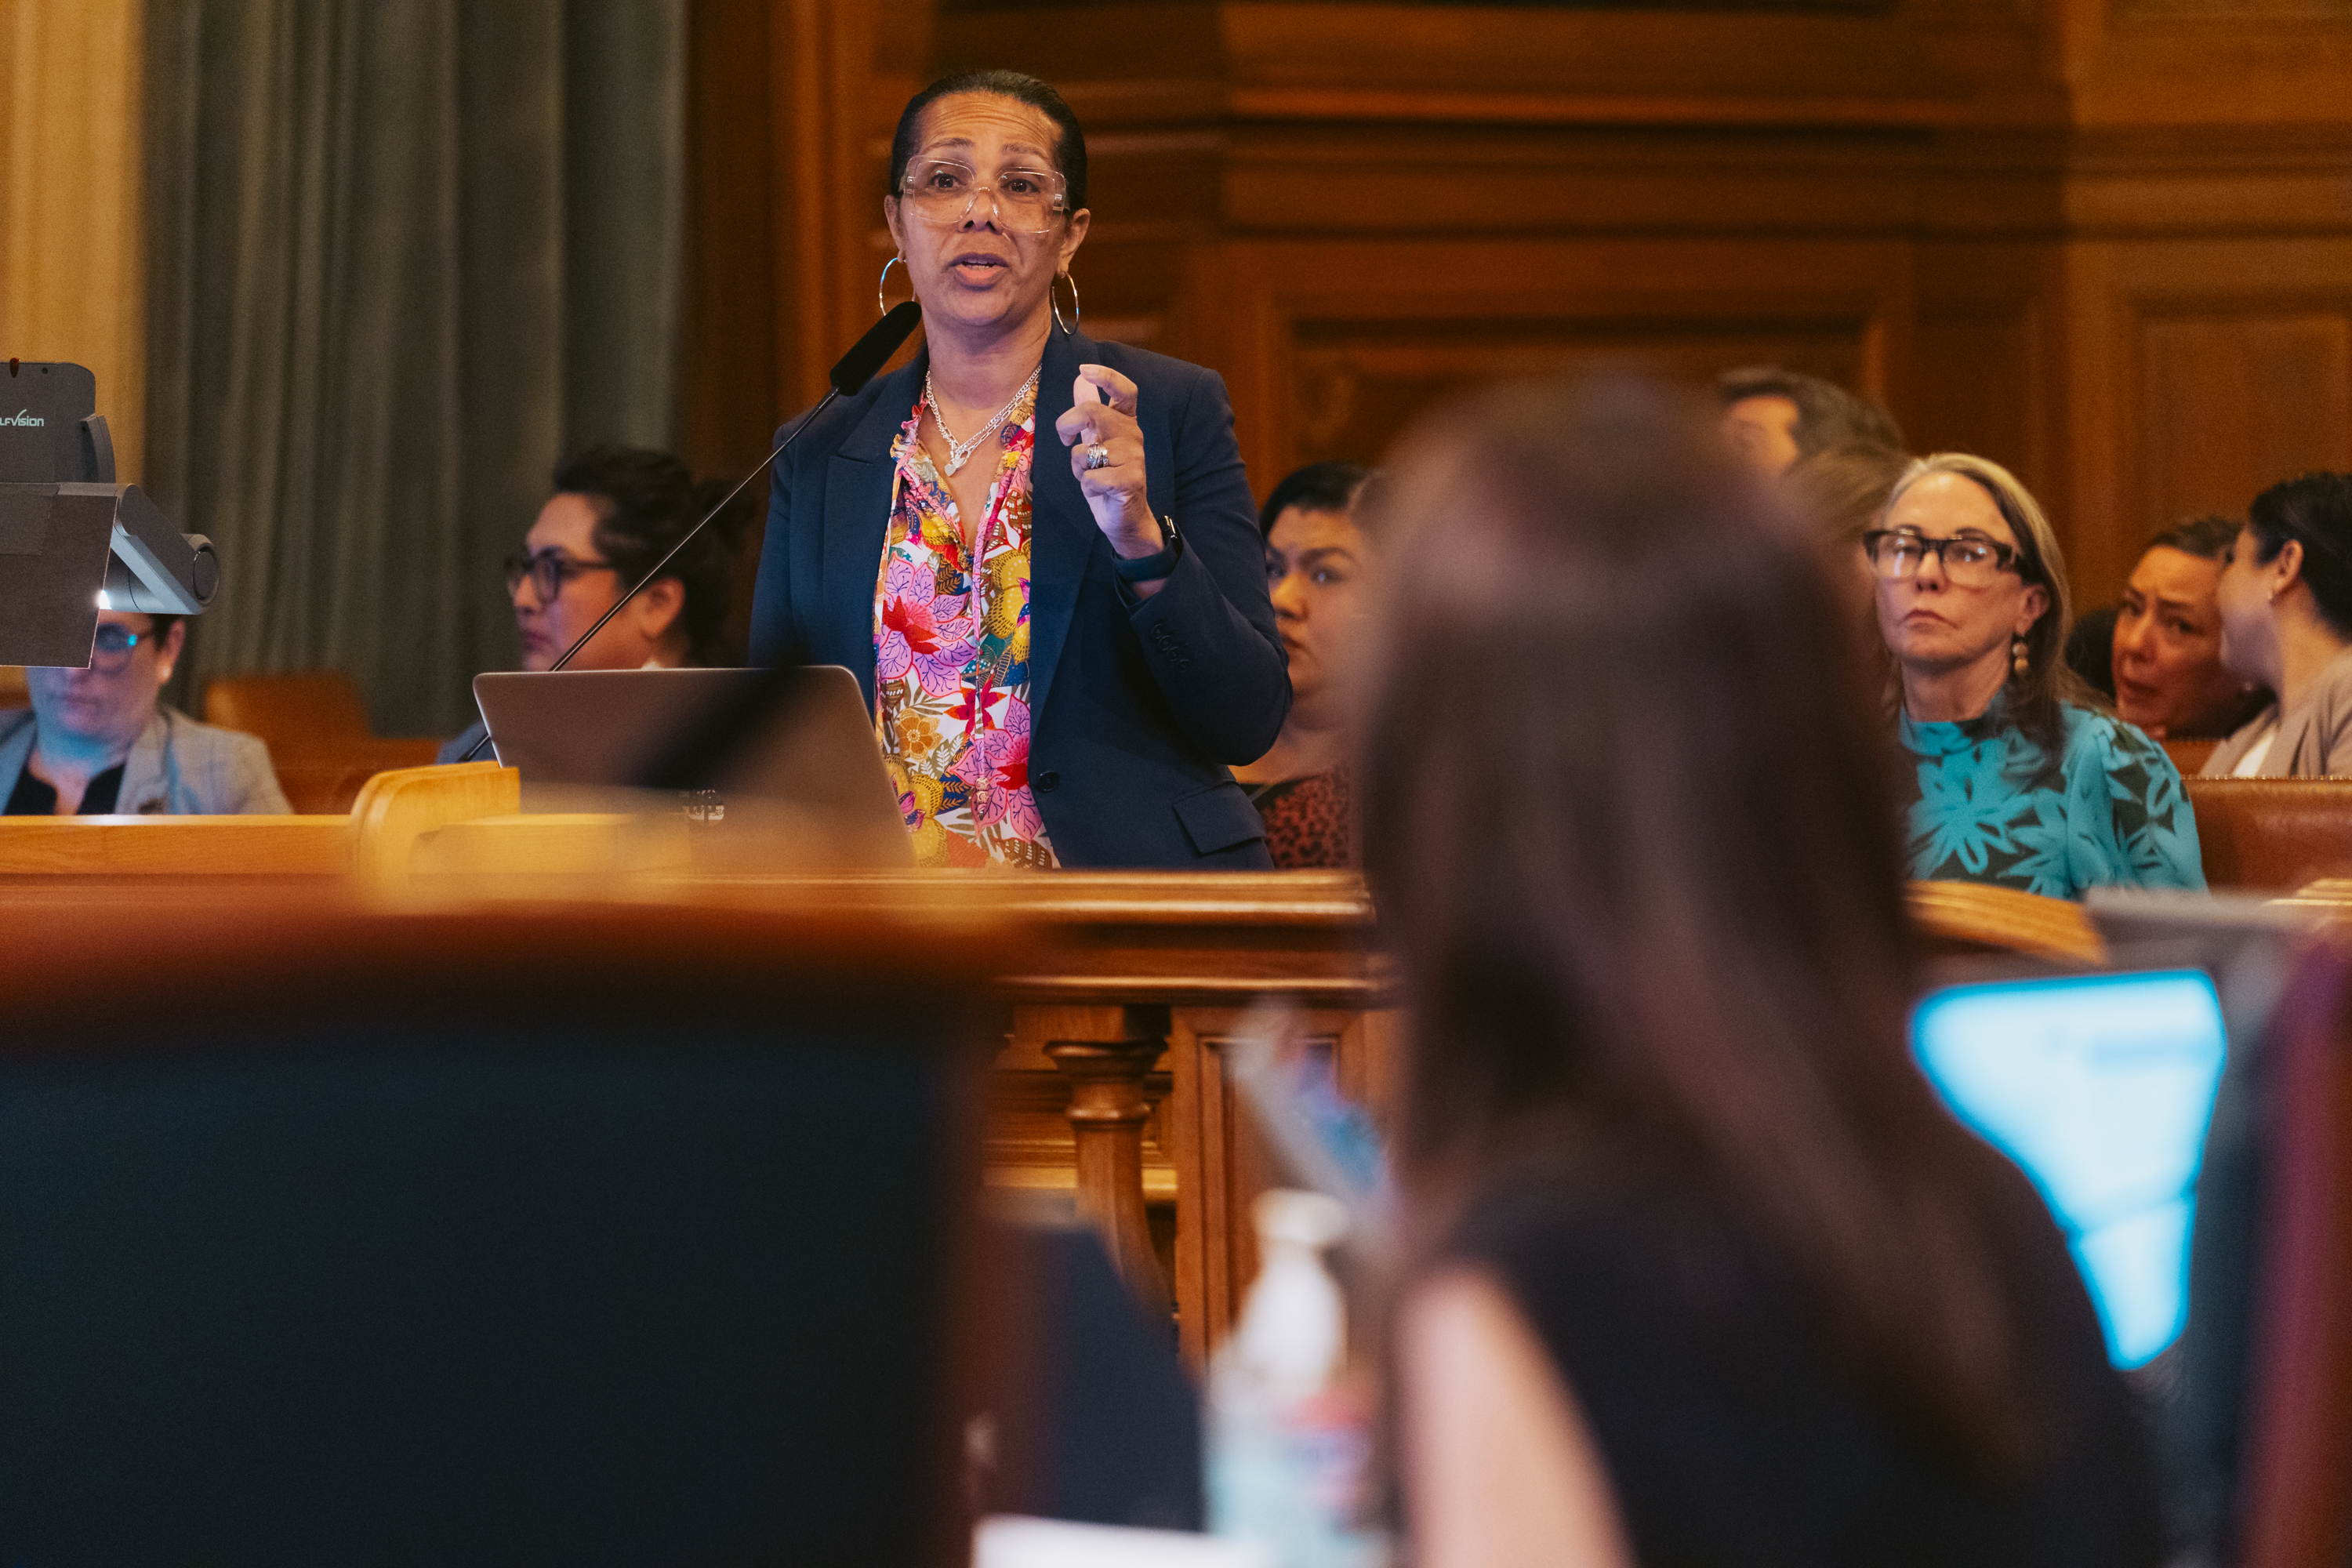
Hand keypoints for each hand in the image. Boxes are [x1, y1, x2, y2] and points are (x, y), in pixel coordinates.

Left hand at [1054, 364, 1161, 558]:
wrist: (1124, 518)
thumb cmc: (1107, 478)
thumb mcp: (1093, 441)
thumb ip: (1089, 410)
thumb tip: (1081, 379)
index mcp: (1125, 422)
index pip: (1124, 390)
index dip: (1106, 375)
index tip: (1084, 370)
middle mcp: (1132, 435)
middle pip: (1093, 412)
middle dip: (1066, 424)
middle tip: (1066, 440)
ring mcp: (1134, 457)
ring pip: (1086, 451)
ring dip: (1078, 467)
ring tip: (1092, 476)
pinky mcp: (1131, 480)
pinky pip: (1093, 477)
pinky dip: (1088, 487)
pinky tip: (1099, 491)